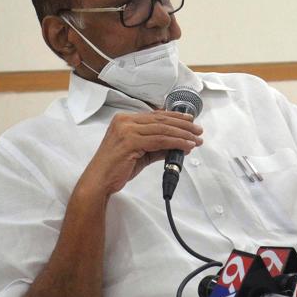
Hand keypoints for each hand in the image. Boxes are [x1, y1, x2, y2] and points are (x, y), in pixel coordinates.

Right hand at [77, 111, 202, 198]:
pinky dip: (176, 143)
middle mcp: (124, 121)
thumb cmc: (116, 168)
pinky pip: (160, 140)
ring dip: (183, 135)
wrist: (99, 181)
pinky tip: (186, 146)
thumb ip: (157, 146)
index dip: (175, 117)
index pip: (155, 115)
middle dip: (183, 125)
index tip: (190, 120)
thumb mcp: (140, 153)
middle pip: (161, 120)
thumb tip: (179, 145)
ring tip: (196, 139)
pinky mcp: (130, 141)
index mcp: (124, 119)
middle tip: (198, 130)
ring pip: (163, 129)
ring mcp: (126, 130)